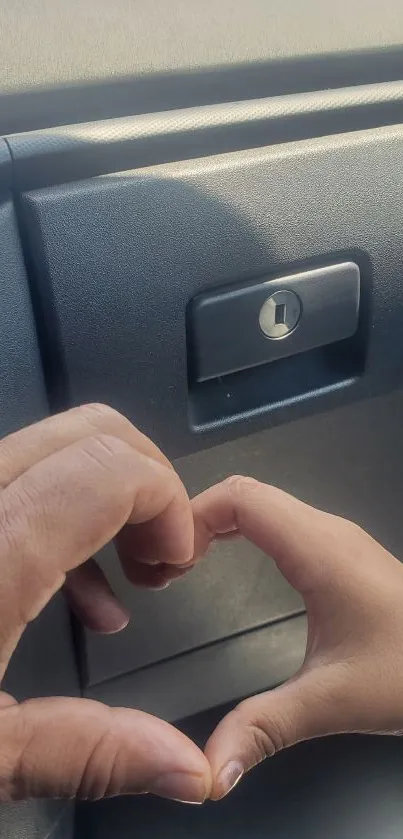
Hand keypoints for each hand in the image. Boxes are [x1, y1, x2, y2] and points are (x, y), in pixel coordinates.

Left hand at [0, 404, 210, 802]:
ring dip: (108, 494)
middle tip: (160, 552)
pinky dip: (62, 509)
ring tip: (126, 577)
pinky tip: (73, 590)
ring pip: (55, 444)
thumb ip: (86, 753)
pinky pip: (23, 475)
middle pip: (89, 432)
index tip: (175, 561)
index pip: (108, 471)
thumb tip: (188, 767)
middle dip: (149, 481)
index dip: (167, 503)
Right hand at [193, 476, 402, 799]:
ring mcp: (335, 539)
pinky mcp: (340, 553)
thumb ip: (266, 727)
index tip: (165, 562)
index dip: (192, 517)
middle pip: (245, 493)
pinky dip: (242, 530)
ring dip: (218, 522)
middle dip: (196, 518)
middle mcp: (326, 532)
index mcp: (318, 549)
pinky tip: (227, 562)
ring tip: (185, 564)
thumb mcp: (333, 700)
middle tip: (165, 566)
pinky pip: (279, 520)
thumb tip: (209, 769)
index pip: (239, 498)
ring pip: (263, 503)